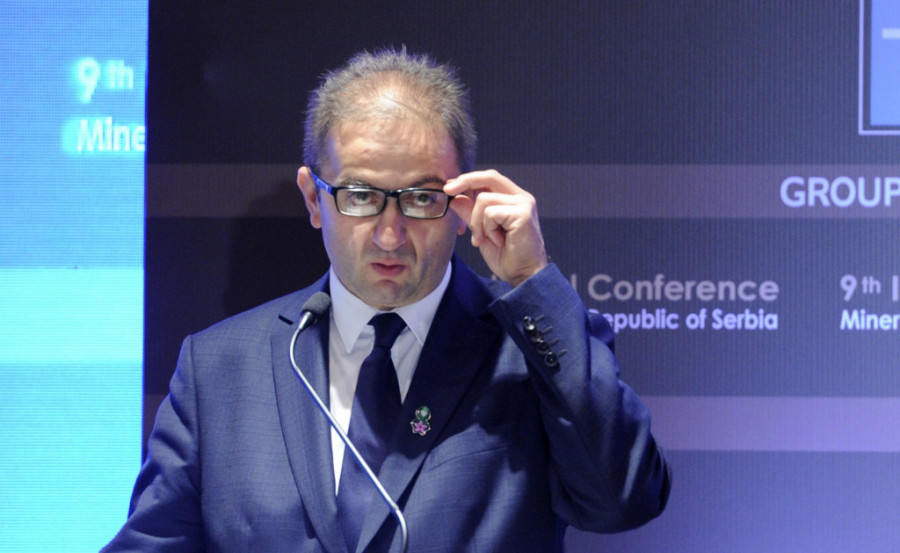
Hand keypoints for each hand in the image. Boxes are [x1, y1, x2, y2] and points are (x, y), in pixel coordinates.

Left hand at [444, 170, 547, 286]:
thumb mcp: (482, 232)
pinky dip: (488, 230)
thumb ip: (471, 214)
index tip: (449, 187)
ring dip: (477, 222)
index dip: (468, 180)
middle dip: (465, 182)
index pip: (490, 179)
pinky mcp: (523, 214)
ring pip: (483, 199)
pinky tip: (499, 241)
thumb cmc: (507, 256)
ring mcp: (524, 204)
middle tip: (448, 191)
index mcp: (513, 199)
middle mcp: (521, 198)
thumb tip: (455, 197)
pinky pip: (490, 213)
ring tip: (485, 240)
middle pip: (489, 177)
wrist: (524, 275)